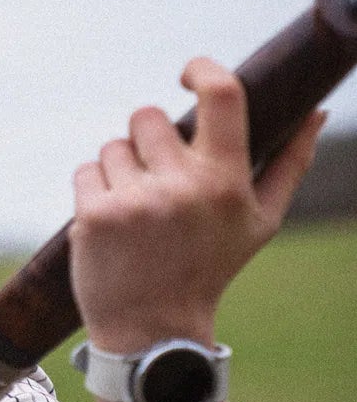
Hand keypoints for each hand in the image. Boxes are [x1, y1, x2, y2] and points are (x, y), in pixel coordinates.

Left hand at [70, 57, 324, 358]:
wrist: (154, 331)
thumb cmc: (210, 267)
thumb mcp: (260, 221)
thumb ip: (290, 163)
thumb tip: (316, 111)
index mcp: (227, 181)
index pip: (221, 95)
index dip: (201, 69)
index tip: (187, 75)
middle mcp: (183, 187)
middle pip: (147, 116)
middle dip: (147, 140)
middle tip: (157, 179)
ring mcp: (136, 201)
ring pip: (112, 145)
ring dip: (120, 169)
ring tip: (138, 212)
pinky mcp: (95, 215)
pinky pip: (85, 170)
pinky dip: (94, 192)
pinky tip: (113, 225)